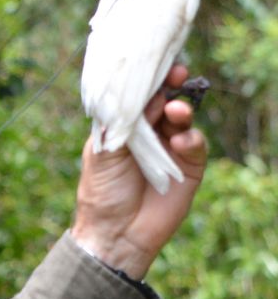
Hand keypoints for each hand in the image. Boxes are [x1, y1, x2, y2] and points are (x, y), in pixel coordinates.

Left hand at [71, 64, 206, 279]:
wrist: (116, 232)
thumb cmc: (102, 192)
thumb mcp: (102, 152)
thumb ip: (117, 124)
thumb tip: (137, 96)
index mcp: (123, 126)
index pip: (139, 97)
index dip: (148, 81)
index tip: (157, 66)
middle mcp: (148, 133)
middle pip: (165, 101)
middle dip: (170, 87)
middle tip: (176, 75)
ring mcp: (170, 149)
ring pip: (183, 120)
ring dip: (181, 111)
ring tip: (175, 111)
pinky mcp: (189, 167)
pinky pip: (196, 145)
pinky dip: (191, 139)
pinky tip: (182, 142)